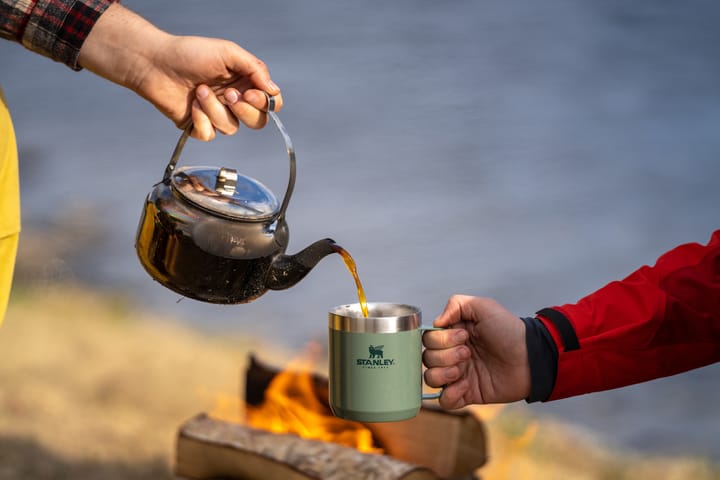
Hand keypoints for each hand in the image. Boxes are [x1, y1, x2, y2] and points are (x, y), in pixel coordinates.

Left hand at [78, 4, 281, 140]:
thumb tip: (274, 90)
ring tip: (199, 91)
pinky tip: (191, 105)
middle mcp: (234, 101)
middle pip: (257, 122)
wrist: (156, 64)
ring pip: (231, 129)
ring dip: (214, 110)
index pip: (270, 103)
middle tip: (227, 94)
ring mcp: (217, 115)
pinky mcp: (199, 126)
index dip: (265, 104)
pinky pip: (210, 135)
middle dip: (243, 111)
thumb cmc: (189, 53)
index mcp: (245, 83)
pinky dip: (200, 121)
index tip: (251, 94)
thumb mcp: (228, 52)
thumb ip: (255, 69)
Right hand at [422, 295, 530, 408]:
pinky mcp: (466, 394)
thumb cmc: (509, 330)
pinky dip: (451, 393)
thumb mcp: (484, 306)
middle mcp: (452, 354)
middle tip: (468, 352)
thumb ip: (456, 304)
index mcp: (453, 335)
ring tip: (463, 369)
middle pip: (426, 358)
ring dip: (443, 374)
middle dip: (445, 355)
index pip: (428, 339)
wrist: (530, 357)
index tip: (464, 336)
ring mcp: (458, 375)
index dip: (441, 339)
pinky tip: (467, 385)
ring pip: (430, 379)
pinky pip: (444, 401)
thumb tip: (436, 322)